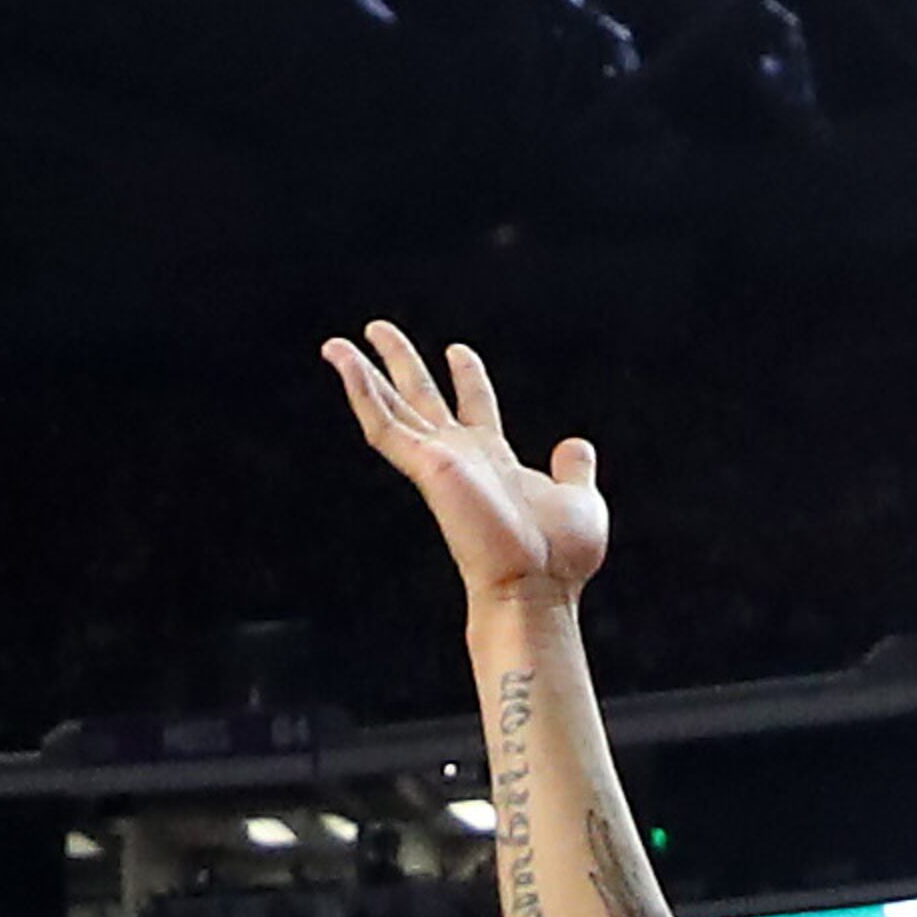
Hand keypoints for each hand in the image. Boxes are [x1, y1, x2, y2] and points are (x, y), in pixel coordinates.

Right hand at [322, 321, 606, 612]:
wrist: (539, 587)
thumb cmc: (561, 558)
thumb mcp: (579, 500)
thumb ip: (575, 469)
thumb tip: (576, 446)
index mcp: (494, 461)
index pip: (474, 407)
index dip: (467, 377)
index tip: (457, 350)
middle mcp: (461, 458)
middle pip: (422, 398)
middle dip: (400, 363)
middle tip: (378, 329)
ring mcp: (439, 462)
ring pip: (390, 408)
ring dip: (363, 374)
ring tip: (337, 343)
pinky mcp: (426, 468)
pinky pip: (383, 425)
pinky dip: (361, 392)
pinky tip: (344, 363)